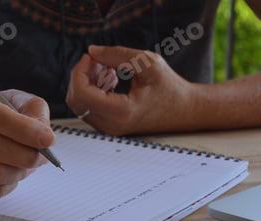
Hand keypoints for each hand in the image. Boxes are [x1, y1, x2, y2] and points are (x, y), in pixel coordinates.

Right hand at [0, 88, 54, 200]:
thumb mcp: (13, 102)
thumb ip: (33, 111)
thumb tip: (45, 135)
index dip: (22, 128)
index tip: (48, 139)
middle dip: (26, 155)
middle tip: (43, 157)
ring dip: (20, 172)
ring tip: (27, 164)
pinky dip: (10, 185)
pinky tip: (11, 174)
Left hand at [66, 45, 195, 135]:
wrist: (185, 111)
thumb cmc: (170, 87)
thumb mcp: (147, 63)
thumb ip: (117, 55)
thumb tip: (92, 51)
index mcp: (121, 112)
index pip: (82, 93)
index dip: (80, 71)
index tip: (92, 57)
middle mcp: (111, 125)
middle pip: (75, 100)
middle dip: (81, 75)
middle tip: (98, 61)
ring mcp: (109, 129)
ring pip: (79, 105)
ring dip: (87, 82)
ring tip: (108, 70)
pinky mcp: (109, 127)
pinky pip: (88, 109)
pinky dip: (92, 91)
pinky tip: (110, 80)